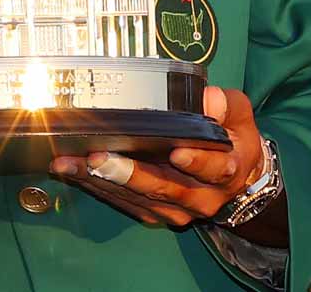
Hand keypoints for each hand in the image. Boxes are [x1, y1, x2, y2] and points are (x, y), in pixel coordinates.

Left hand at [48, 86, 263, 227]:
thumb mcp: (238, 116)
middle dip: (129, 174)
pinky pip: (125, 203)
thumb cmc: (233, 139)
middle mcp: (201, 197)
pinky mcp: (156, 213)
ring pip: (138, 198)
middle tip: (98, 158)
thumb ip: (225, 106)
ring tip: (71, 164)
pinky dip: (98, 188)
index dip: (196, 162)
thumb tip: (209, 98)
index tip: (177, 153)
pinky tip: (74, 173)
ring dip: (102, 182)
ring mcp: (177, 209)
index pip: (213, 168)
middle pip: (164, 188)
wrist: (235, 177)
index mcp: (225, 170)